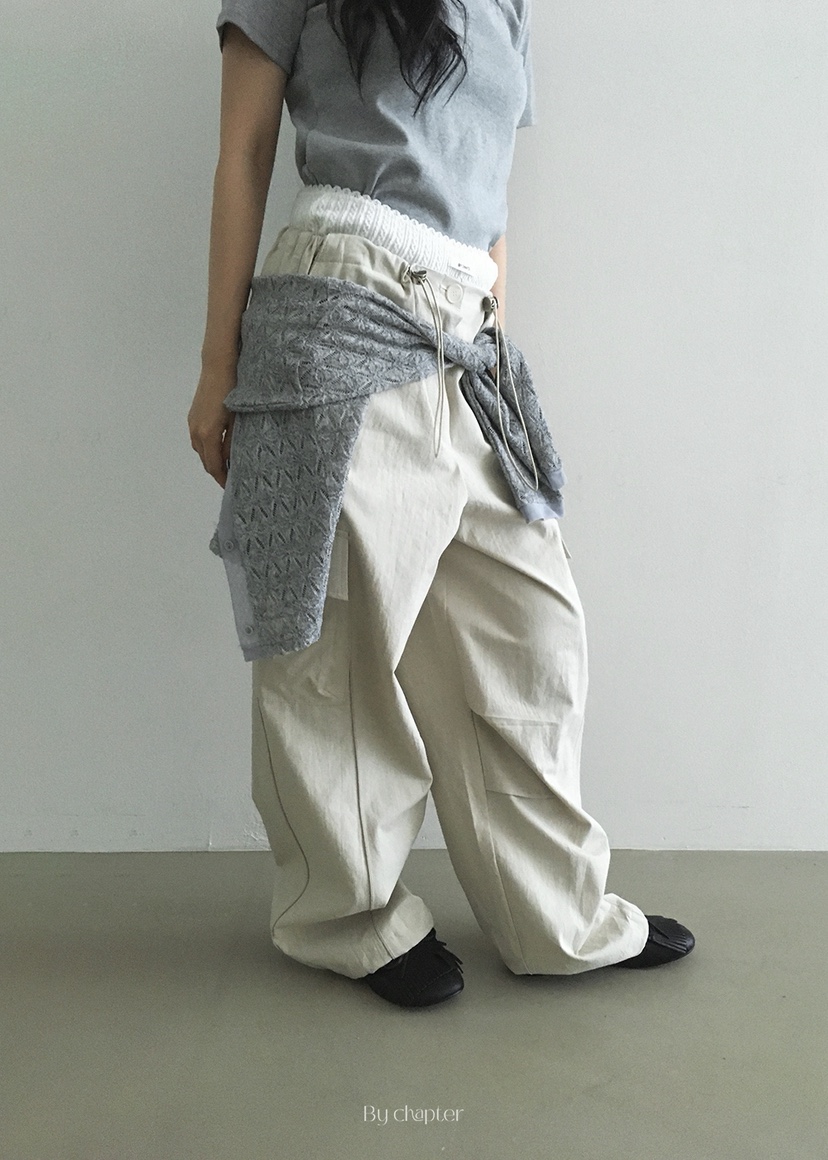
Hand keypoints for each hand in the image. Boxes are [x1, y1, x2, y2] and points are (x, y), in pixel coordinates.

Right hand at [187, 367, 236, 488]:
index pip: (214, 466)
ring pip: (200, 450)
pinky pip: (198, 439)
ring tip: (228, 465)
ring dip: (212, 460)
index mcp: (208, 434)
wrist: (218, 366)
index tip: (232, 487)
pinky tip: (220, 447)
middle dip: (217, 472)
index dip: (222, 479)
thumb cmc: (234, 390)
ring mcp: (192, 423)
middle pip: (205, 461)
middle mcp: (196, 431)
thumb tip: (232, 462)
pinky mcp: (193, 416)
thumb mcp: (239, 420)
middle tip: (232, 479)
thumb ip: (234, 443)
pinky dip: (207, 448)